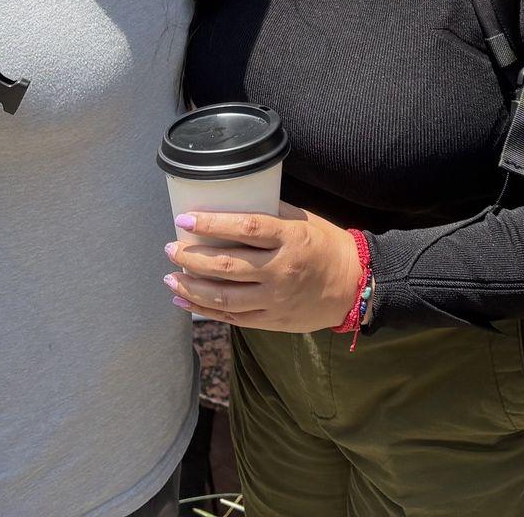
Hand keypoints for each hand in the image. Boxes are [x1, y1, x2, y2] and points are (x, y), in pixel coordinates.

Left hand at [164, 202, 361, 332]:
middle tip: (171, 248)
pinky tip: (184, 300)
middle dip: (192, 257)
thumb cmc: (327, 246)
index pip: (246, 229)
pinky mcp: (270, 320)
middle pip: (227, 265)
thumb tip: (236, 201)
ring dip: (191, 286)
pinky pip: (231, 316)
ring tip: (170, 277)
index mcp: (290, 239)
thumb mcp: (305, 221)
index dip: (213, 224)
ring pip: (224, 296)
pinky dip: (204, 309)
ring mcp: (274, 299)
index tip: (186, 219)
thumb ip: (273, 213)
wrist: (353, 286)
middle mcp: (280, 270)